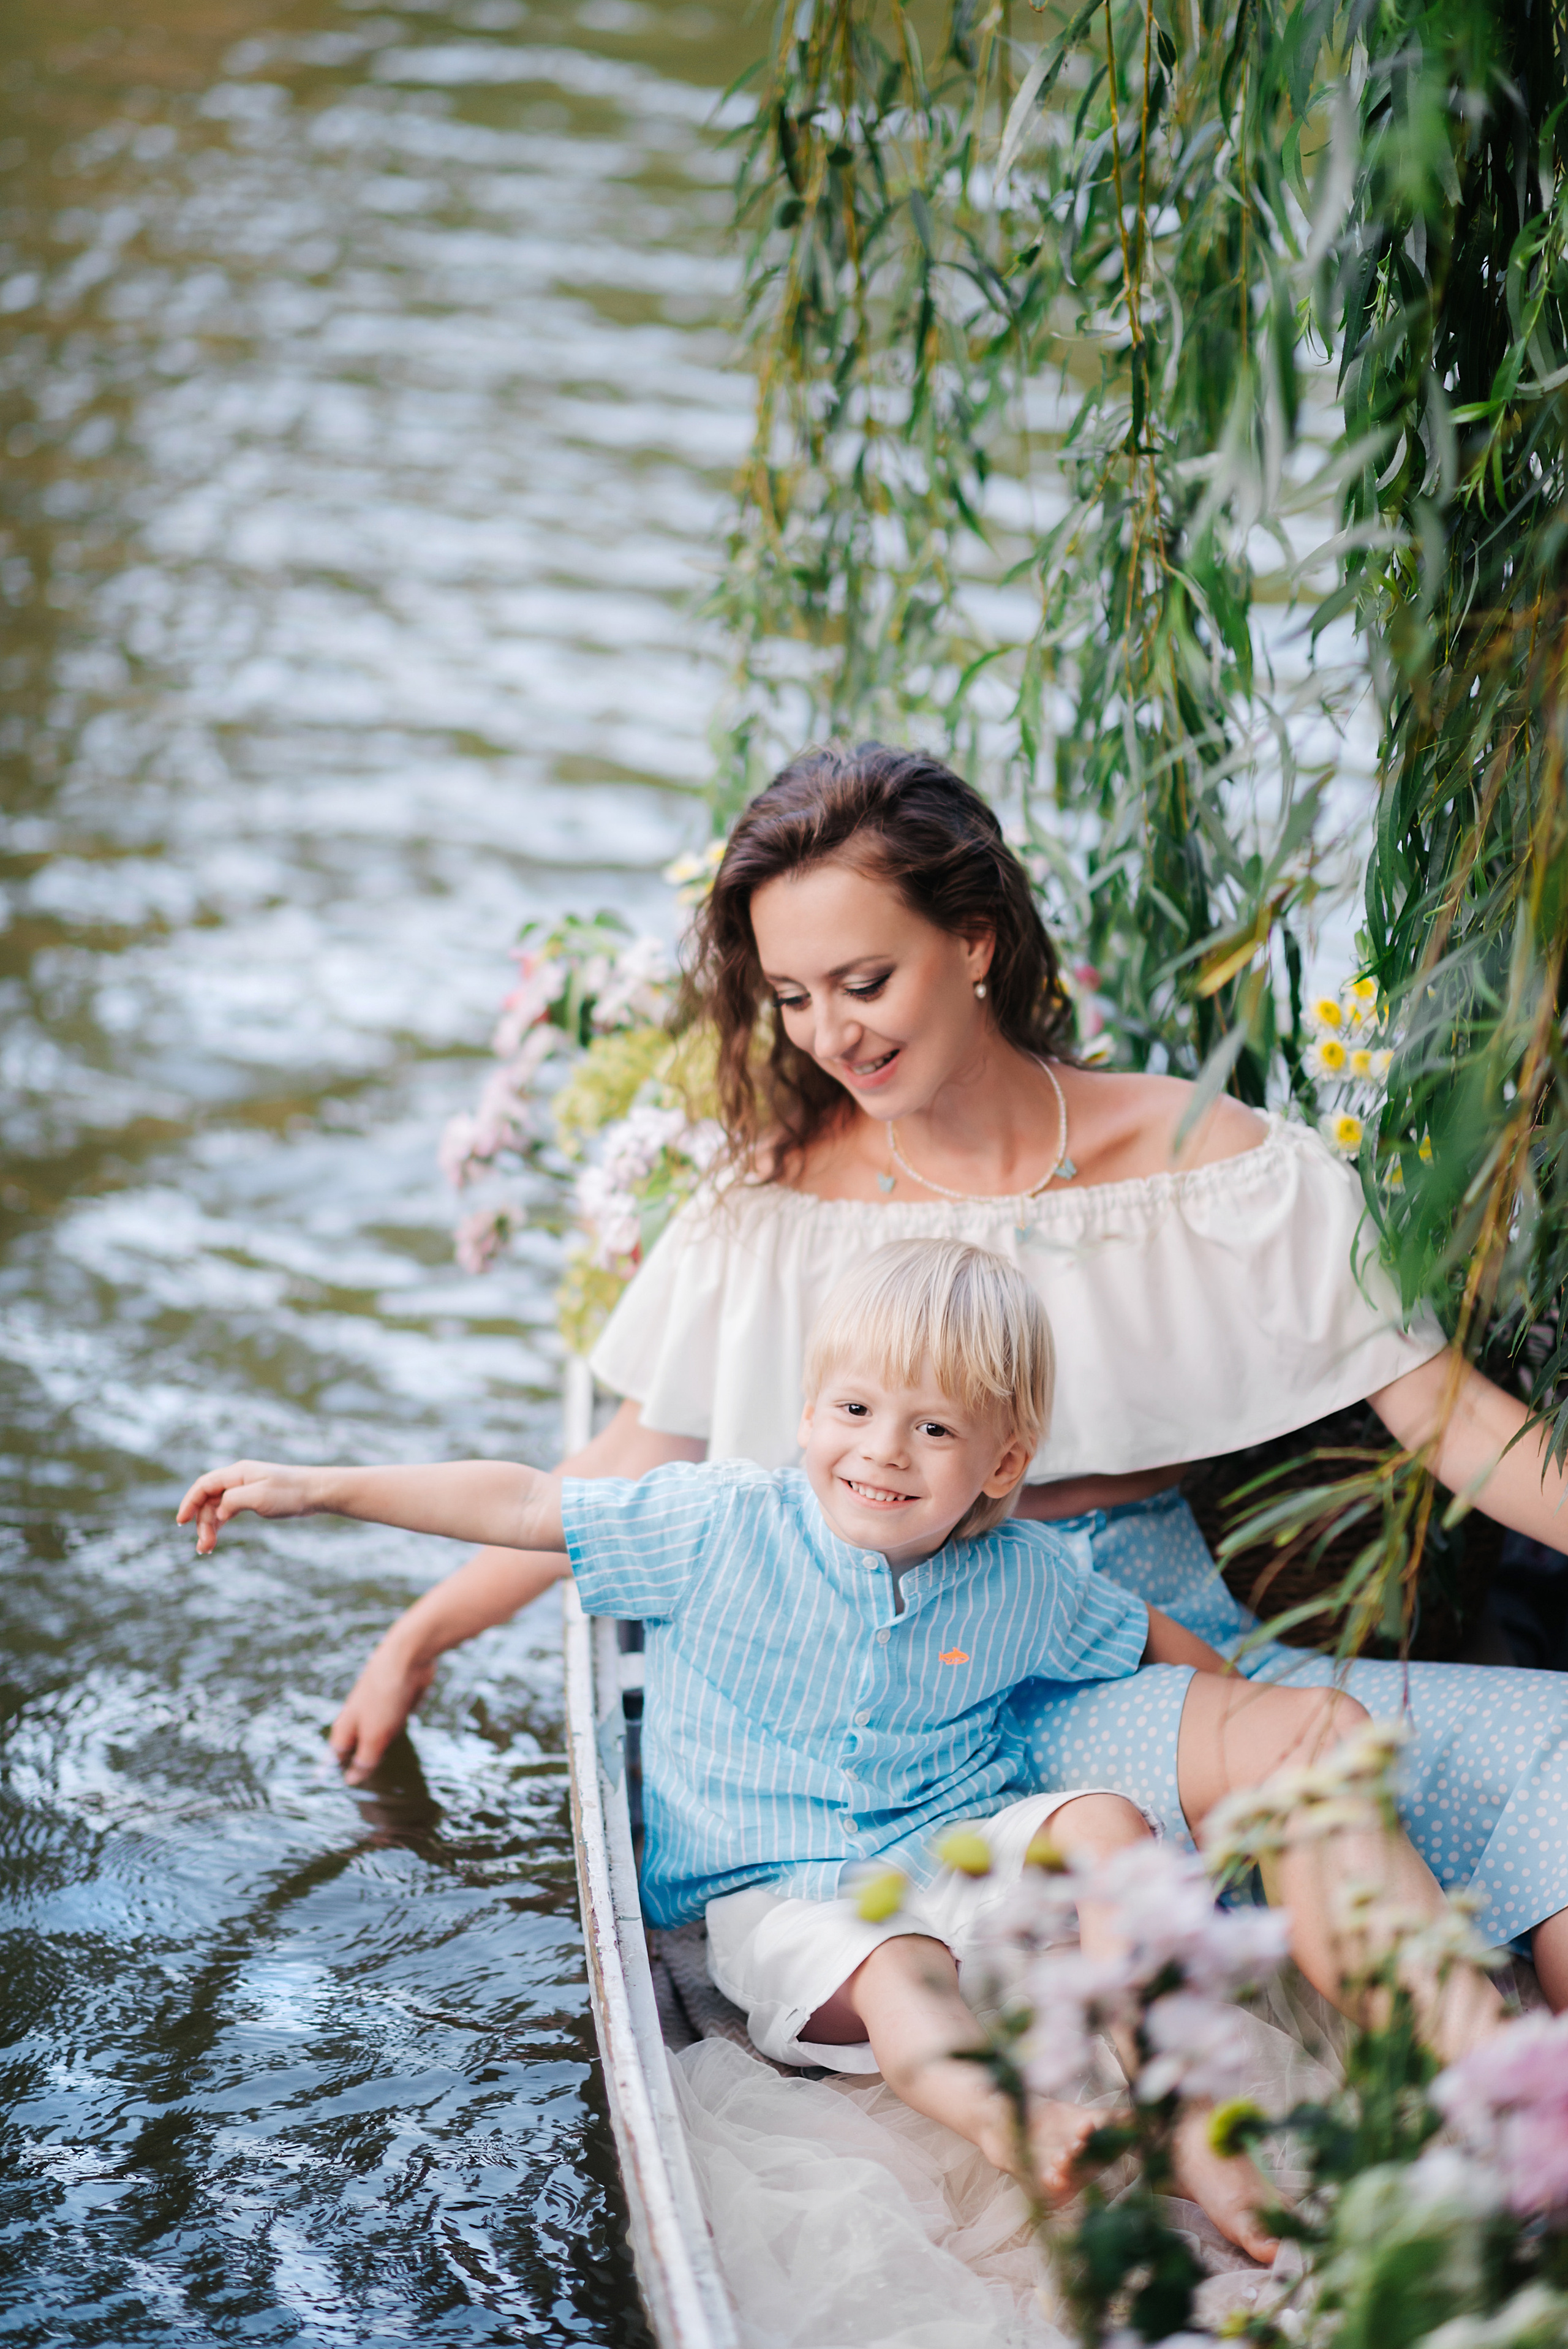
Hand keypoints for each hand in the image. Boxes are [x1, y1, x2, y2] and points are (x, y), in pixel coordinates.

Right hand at [177, 1459, 320, 1552]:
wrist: (317, 1492)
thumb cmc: (291, 1493)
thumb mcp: (258, 1497)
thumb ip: (233, 1501)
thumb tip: (218, 1512)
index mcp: (237, 1473)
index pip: (204, 1485)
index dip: (189, 1502)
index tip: (180, 1522)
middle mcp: (238, 1479)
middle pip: (209, 1500)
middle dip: (201, 1523)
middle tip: (203, 1547)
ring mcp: (245, 1489)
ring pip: (217, 1508)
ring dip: (209, 1527)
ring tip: (206, 1549)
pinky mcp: (253, 1499)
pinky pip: (228, 1510)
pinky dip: (220, 1524)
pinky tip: (216, 1537)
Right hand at [328, 1637, 437, 1783]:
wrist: (407, 1656)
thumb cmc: (385, 1695)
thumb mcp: (375, 1734)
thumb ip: (365, 1759)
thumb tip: (351, 1781)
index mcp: (346, 1726)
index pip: (336, 1757)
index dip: (340, 1773)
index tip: (345, 1792)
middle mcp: (358, 1718)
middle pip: (357, 1748)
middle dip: (362, 1764)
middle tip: (370, 1790)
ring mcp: (377, 1710)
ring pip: (377, 1738)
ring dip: (382, 1752)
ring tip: (388, 1775)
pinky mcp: (396, 1704)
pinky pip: (394, 1727)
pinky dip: (396, 1736)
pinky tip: (403, 1747)